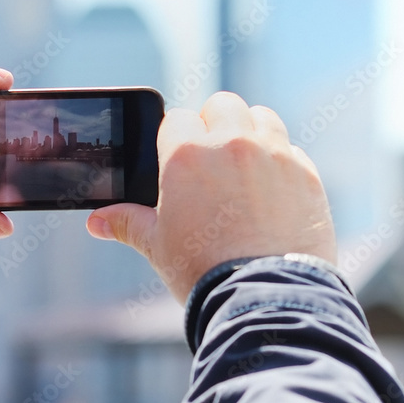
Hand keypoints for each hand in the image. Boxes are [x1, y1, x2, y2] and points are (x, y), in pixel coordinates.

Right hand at [86, 91, 336, 302]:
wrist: (263, 297)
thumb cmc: (202, 269)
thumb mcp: (156, 244)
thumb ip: (126, 222)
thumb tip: (97, 222)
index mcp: (186, 154)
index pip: (176, 118)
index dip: (174, 136)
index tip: (177, 157)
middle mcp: (231, 144)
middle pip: (222, 105)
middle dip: (214, 123)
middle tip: (210, 156)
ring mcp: (274, 156)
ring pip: (261, 118)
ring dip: (251, 131)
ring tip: (243, 164)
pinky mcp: (307, 176)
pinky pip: (292, 151)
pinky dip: (281, 162)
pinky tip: (271, 191)